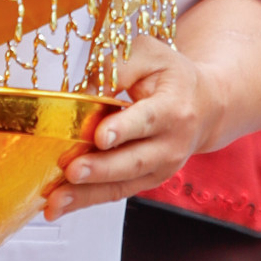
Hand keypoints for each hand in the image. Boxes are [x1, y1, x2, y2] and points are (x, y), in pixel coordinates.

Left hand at [42, 32, 222, 219]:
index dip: (123, 129)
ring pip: (121, 185)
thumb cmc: (172, 76)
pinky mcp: (146, 181)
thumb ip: (117, 68)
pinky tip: (59, 204)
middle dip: (100, 169)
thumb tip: (84, 93)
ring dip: (85, 194)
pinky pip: (114, 193)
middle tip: (71, 171)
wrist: (206, 106)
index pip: (146, 120)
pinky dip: (85, 199)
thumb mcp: (149, 55)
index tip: (100, 137)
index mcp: (173, 108)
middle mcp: (170, 144)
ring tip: (55, 200)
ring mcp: (160, 168)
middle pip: (132, 161)